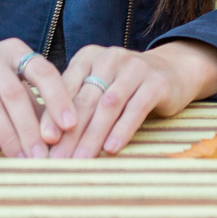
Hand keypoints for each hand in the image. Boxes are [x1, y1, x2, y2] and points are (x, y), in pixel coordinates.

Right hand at [0, 38, 77, 157]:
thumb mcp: (13, 82)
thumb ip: (35, 103)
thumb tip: (63, 136)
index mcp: (15, 51)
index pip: (42, 71)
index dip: (58, 98)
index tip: (70, 125)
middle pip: (14, 94)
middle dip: (30, 128)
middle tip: (42, 157)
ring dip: (8, 135)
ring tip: (20, 158)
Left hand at [51, 41, 216, 158]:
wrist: (174, 70)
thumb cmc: (126, 86)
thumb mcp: (100, 86)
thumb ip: (76, 103)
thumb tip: (46, 138)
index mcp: (88, 57)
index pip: (65, 88)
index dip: (53, 115)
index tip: (42, 142)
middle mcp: (109, 58)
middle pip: (85, 100)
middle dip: (70, 133)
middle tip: (58, 160)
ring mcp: (134, 68)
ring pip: (108, 106)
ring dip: (93, 136)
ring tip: (81, 160)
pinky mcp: (156, 82)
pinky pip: (136, 109)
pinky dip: (122, 130)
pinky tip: (111, 149)